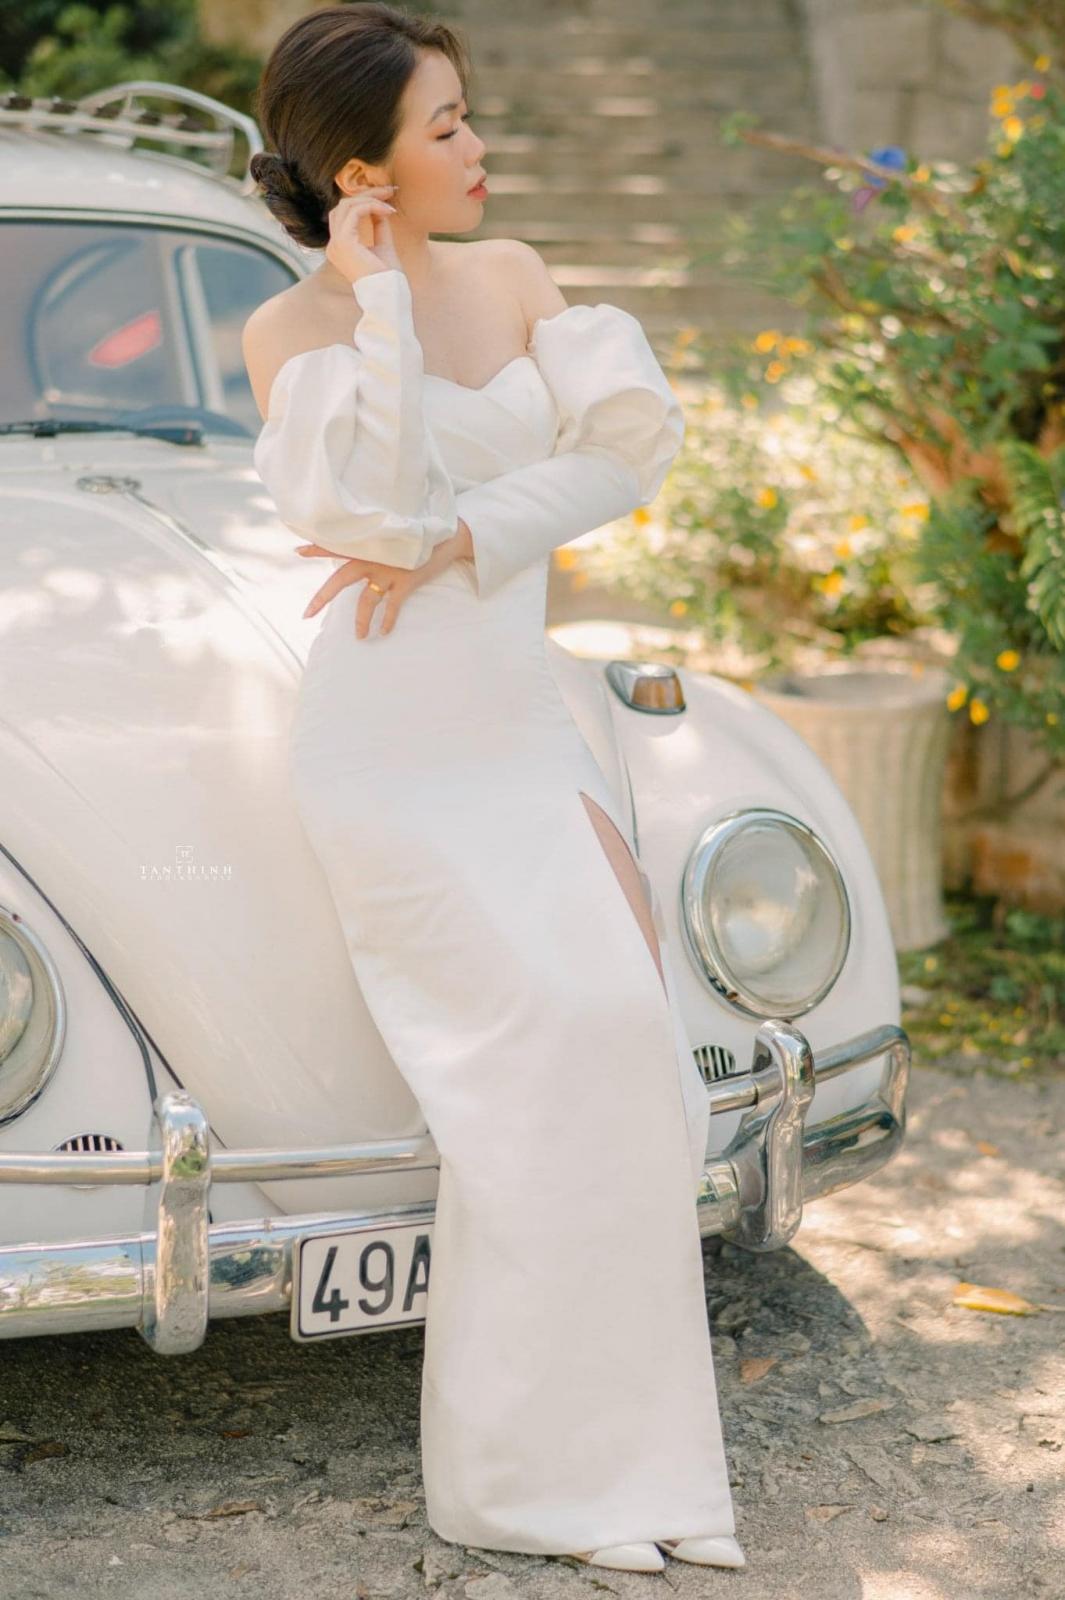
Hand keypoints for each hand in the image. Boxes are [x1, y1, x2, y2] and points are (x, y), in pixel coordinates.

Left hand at [298, 524, 471, 638]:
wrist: (447, 536)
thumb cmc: (415, 536)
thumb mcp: (390, 537)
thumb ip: (372, 545)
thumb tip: (353, 555)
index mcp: (367, 544)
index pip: (336, 545)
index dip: (317, 548)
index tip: (298, 551)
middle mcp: (373, 557)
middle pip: (340, 580)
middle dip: (322, 598)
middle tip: (307, 613)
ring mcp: (389, 570)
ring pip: (366, 601)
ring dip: (361, 621)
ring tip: (360, 636)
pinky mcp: (406, 581)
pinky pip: (392, 607)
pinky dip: (387, 621)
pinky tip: (383, 632)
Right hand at [326, 187, 400, 283]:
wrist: (388, 294)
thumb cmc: (388, 277)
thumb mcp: (383, 246)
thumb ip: (379, 227)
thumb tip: (381, 208)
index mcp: (340, 248)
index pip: (345, 215)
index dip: (364, 202)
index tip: (387, 198)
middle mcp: (334, 245)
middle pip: (343, 205)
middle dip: (367, 194)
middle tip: (390, 191)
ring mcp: (336, 243)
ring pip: (347, 204)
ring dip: (371, 198)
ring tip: (390, 202)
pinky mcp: (343, 241)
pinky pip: (355, 211)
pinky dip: (372, 206)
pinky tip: (388, 210)